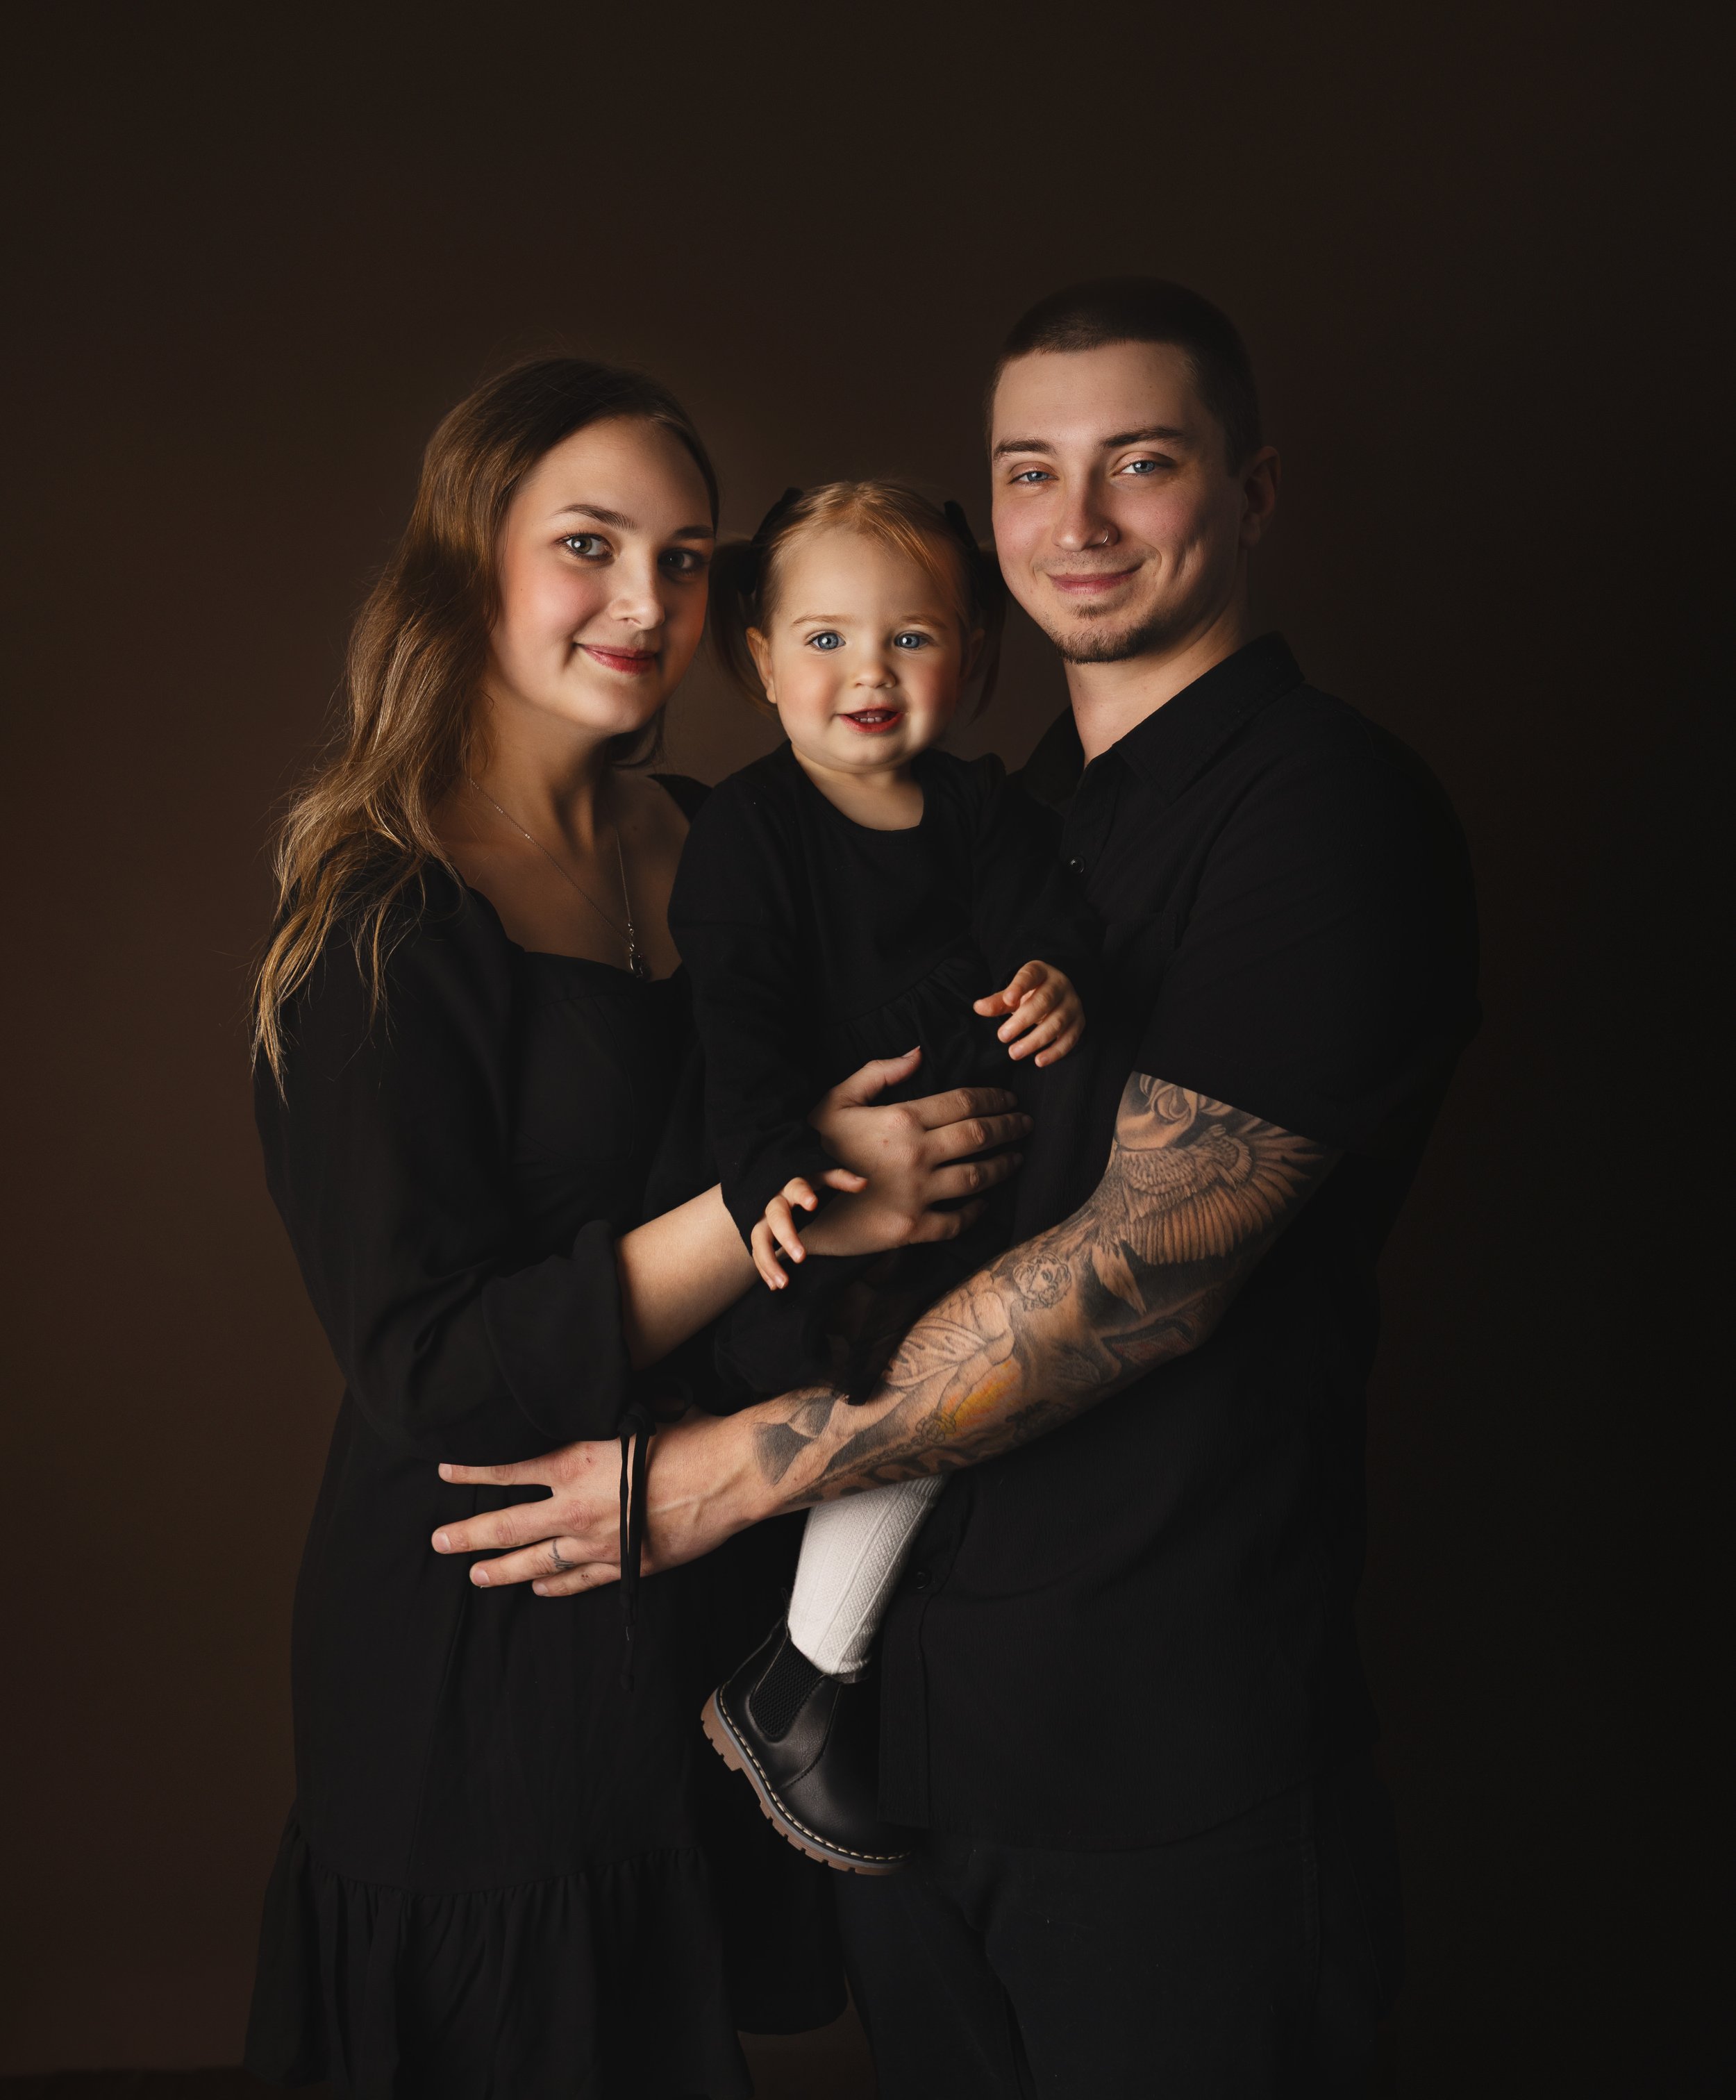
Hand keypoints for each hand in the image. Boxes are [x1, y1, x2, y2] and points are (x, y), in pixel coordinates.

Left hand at [430, 1409, 762, 1595]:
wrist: (732, 1475)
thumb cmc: (690, 1434)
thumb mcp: (633, 1413)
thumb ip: (600, 1416)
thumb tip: (582, 1400)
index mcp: (576, 1463)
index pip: (509, 1469)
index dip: (473, 1472)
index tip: (445, 1471)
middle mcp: (579, 1508)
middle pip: (509, 1526)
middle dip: (469, 1535)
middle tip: (439, 1541)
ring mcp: (601, 1542)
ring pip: (538, 1561)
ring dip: (502, 1569)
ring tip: (476, 1575)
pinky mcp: (629, 1563)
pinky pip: (580, 1579)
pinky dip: (555, 1584)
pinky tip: (538, 1585)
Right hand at [751, 1173, 864, 1287]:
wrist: (776, 1184)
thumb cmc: (806, 1182)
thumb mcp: (822, 1176)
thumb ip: (841, 1179)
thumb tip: (864, 1183)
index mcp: (792, 1185)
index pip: (796, 1187)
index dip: (803, 1194)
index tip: (813, 1204)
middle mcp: (774, 1201)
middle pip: (775, 1217)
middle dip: (786, 1237)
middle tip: (801, 1258)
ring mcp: (762, 1218)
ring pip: (758, 1238)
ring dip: (769, 1262)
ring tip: (783, 1283)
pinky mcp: (758, 1233)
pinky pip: (756, 1251)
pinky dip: (764, 1269)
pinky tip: (774, 1285)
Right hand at [804, 1047, 1030, 1256]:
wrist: (792, 1206)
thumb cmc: (814, 1146)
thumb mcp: (838, 1100)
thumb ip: (880, 1073)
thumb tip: (918, 1053)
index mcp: (902, 1119)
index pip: (964, 1102)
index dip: (995, 1098)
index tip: (1010, 1098)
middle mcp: (917, 1155)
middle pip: (980, 1136)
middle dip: (1011, 1127)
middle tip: (1026, 1124)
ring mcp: (917, 1194)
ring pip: (979, 1177)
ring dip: (1004, 1166)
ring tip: (1015, 1158)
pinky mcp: (912, 1228)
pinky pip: (958, 1220)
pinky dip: (977, 1210)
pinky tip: (984, 1201)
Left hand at [974, 961, 1083, 1065]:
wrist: (1059, 994)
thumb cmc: (1031, 994)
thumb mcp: (1014, 994)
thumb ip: (997, 1002)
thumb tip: (978, 1008)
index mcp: (1041, 972)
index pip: (1030, 976)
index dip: (1019, 986)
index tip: (1008, 999)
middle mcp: (1060, 986)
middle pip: (1044, 1002)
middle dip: (1022, 1021)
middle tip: (1002, 1036)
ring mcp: (1072, 1005)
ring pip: (1056, 1022)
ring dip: (1035, 1040)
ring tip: (1014, 1053)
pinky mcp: (1078, 1023)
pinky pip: (1069, 1039)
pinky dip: (1055, 1052)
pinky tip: (1039, 1061)